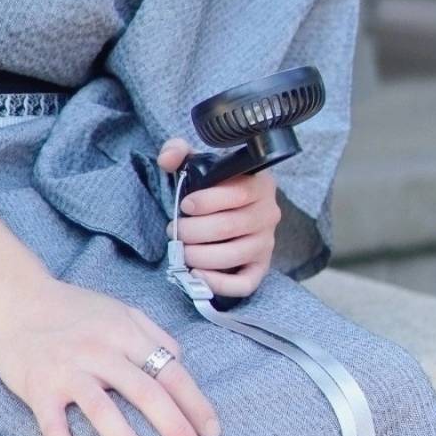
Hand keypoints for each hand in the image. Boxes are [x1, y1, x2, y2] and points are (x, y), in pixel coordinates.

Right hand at [0, 272, 221, 435]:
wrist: (17, 297)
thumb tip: (180, 360)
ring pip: (101, 409)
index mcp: (124, 331)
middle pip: (143, 390)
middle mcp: (99, 349)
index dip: (194, 401)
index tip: (212, 430)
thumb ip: (152, 333)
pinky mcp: (39, 387)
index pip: (168, 369)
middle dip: (173, 426)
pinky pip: (55, 427)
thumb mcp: (119, 310)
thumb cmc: (73, 308)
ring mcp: (68, 368)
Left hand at [156, 137, 281, 299]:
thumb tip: (167, 160)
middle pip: (230, 226)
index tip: (185, 205)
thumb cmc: (213, 186)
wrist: (230, 208)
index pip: (238, 193)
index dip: (206, 201)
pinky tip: (196, 273)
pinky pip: (244, 284)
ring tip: (181, 250)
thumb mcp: (198, 162)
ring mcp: (266, 243)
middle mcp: (269, 213)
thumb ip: (178, 151)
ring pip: (234, 255)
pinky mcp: (260, 268)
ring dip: (199, 256)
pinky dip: (218, 283)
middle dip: (193, 231)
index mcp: (259, 183)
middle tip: (174, 230)